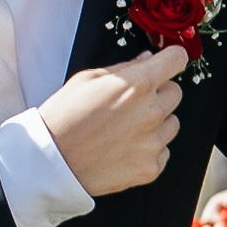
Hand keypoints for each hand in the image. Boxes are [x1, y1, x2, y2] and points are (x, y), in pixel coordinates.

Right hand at [38, 46, 186, 195]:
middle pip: (176, 93)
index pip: (177, 59)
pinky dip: (149, 148)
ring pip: (172, 123)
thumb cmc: (63, 117)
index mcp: (136, 85)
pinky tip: (124, 147)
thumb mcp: (86, 79)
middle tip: (132, 102)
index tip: (167, 63)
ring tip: (126, 128)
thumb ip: (123, 68)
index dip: (171, 59)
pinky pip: (163, 151)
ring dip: (156, 122)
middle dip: (158, 93)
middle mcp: (151, 112)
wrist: (50, 161)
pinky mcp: (151, 167)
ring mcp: (153, 142)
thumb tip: (146, 60)